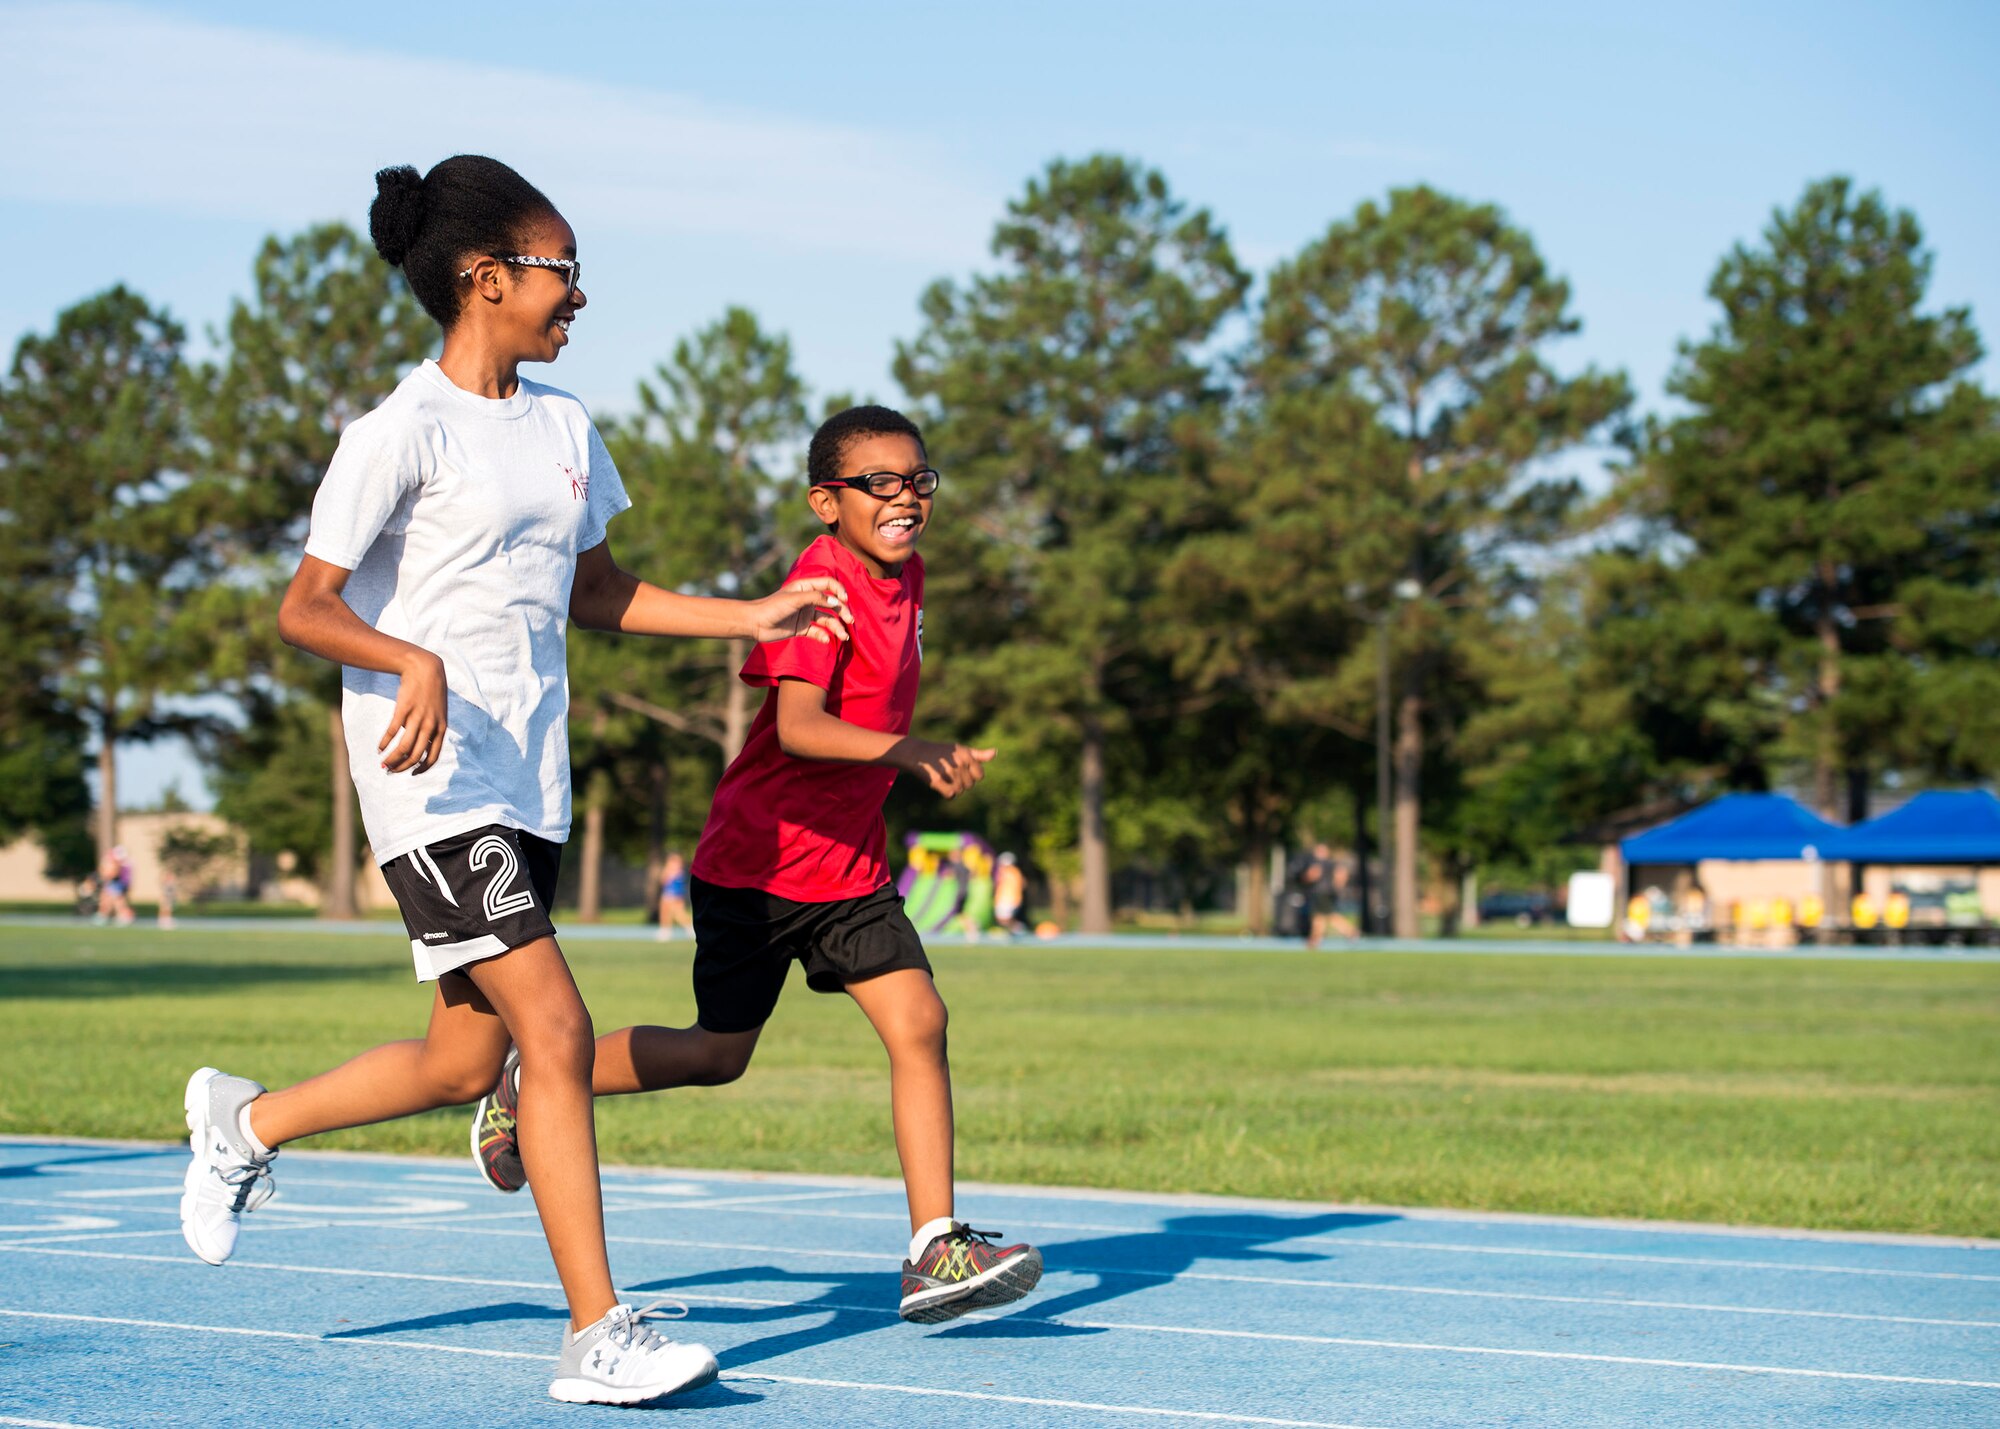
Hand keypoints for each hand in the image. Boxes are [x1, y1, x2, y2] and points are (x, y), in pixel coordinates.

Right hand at [380, 651, 447, 774]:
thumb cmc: (430, 694)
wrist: (425, 669)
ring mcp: (417, 717)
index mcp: (440, 729)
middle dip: (401, 767)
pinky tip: (379, 748)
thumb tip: (417, 749)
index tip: (411, 773)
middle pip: (415, 756)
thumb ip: (430, 731)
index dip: (421, 769)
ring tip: (383, 763)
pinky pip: (393, 731)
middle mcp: (430, 726)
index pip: (433, 757)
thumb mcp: (437, 714)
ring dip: (392, 759)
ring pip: (404, 747)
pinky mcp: (404, 709)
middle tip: (390, 770)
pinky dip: (385, 742)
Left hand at [748, 578, 851, 643]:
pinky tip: (826, 640)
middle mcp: (808, 600)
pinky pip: (817, 632)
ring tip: (844, 637)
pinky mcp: (802, 628)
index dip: (839, 591)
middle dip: (842, 611)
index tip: (844, 601)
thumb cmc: (772, 607)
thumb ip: (816, 598)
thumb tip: (836, 600)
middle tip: (850, 621)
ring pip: (827, 619)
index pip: (828, 584)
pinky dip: (824, 636)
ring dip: (836, 627)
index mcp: (806, 587)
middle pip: (832, 603)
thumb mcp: (795, 599)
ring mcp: (805, 614)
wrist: (755, 624)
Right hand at [897, 739, 995, 798]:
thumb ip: (979, 755)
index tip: (962, 770)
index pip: (980, 776)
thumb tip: (995, 752)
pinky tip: (940, 783)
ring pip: (960, 790)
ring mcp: (949, 773)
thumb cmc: (943, 752)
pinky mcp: (938, 781)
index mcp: (966, 756)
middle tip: (950, 771)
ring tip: (944, 775)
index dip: (972, 775)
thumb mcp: (961, 750)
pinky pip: (951, 795)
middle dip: (962, 781)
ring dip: (954, 787)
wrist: (918, 753)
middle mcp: (959, 764)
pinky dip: (947, 792)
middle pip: (970, 785)